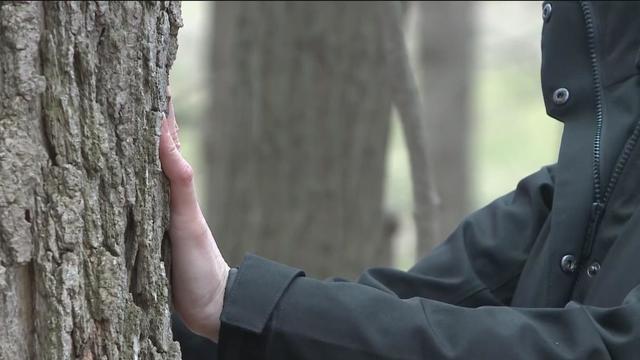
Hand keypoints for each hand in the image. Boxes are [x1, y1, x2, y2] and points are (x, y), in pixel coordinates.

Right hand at [159, 90, 228, 341]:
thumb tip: (166, 137)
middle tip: (145, 91)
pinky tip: (131, 175)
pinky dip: (137, 179)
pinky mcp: (153, 232)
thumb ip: (178, 182)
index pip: (168, 143)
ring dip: (146, 146)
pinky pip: (143, 197)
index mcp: (179, 188)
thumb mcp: (187, 221)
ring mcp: (163, 213)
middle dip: (153, 123)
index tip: (157, 83)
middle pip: (160, 152)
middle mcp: (171, 196)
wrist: (209, 303)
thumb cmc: (199, 264)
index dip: (162, 116)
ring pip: (151, 172)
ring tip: (137, 122)